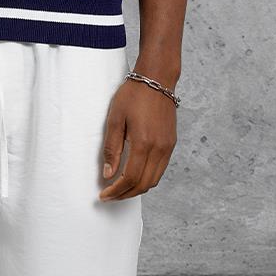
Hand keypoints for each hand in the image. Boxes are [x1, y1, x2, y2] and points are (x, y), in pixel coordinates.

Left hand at [98, 75, 175, 200]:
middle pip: (143, 184)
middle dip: (125, 194)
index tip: (104, 195)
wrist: (157, 79)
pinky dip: (147, 178)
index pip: (130, 178)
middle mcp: (159, 148)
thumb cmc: (133, 95)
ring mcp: (168, 147)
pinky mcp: (171, 143)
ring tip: (120, 189)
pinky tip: (134, 175)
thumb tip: (108, 174)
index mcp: (144, 143)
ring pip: (154, 180)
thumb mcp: (115, 119)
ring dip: (137, 188)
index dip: (116, 190)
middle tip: (110, 196)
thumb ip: (112, 148)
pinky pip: (160, 169)